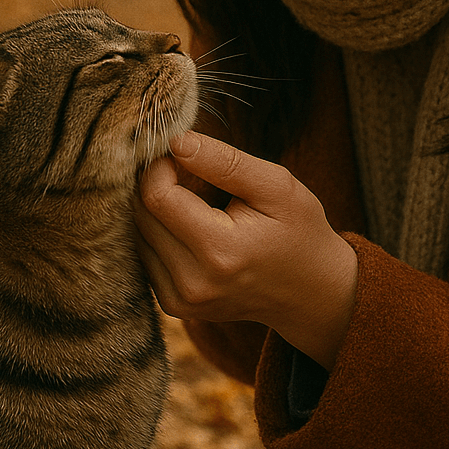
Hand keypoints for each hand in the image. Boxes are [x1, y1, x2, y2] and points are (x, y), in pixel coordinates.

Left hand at [134, 131, 357, 370]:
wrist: (311, 292)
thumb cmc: (299, 231)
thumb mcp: (276, 186)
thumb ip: (226, 162)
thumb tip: (176, 141)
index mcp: (220, 252)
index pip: (157, 197)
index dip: (159, 166)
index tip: (179, 153)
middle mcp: (193, 283)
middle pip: (141, 216)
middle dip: (154, 184)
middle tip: (185, 170)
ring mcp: (182, 301)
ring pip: (137, 235)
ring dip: (154, 209)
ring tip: (192, 198)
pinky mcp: (175, 306)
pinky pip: (146, 256)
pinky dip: (159, 233)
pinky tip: (188, 224)